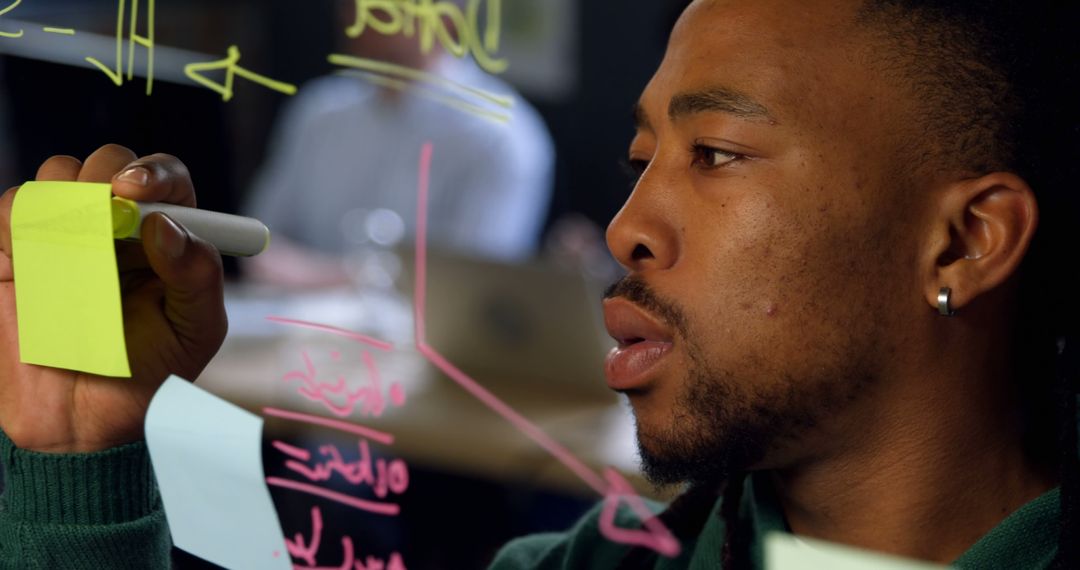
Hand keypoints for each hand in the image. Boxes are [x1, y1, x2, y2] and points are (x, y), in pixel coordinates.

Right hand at [0, 144, 226, 452]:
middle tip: (104, 211)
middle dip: (105, 174)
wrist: (84, 421)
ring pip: (57, 176)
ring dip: (64, 199)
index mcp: (167, 235)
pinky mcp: (16, 252)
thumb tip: (165, 227)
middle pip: (108, 162)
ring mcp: (65, 233)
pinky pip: (11, 211)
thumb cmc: (150, 371)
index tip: (136, 192)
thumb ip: (197, 276)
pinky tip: (34, 260)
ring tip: (76, 250)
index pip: (165, 177)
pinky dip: (19, 222)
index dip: (153, 173)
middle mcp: (118, 225)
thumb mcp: (195, 330)